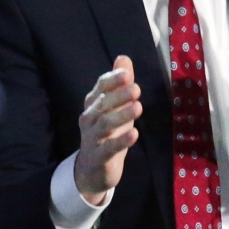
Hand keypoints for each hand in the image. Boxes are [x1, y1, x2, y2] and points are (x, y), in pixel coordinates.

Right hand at [74, 56, 141, 205]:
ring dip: (121, 116)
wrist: (92, 169)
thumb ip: (119, 84)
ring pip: (105, 125)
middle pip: (102, 104)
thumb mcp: (114, 108)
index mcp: (93, 104)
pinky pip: (109, 148)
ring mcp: (92, 138)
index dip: (112, 80)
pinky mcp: (99, 157)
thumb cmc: (107, 133)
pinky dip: (121, 141)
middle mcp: (89, 119)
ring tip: (138, 108)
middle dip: (118, 96)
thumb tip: (123, 58)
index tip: (127, 73)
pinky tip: (134, 135)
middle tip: (136, 89)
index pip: (100, 88)